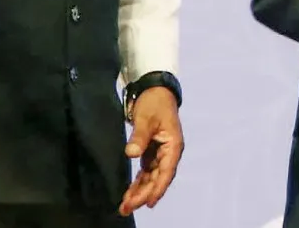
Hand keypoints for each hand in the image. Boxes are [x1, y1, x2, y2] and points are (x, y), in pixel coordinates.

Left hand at [118, 87, 182, 214]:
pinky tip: (129, 194)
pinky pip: (146, 172)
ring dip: (140, 192)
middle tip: (127, 208)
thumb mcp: (146, 118)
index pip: (166, 171)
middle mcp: (169, 153)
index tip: (148, 203)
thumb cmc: (154, 103)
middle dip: (144, 194)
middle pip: (158, 178)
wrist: (155, 90)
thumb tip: (131, 153)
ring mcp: (161, 154)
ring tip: (125, 207)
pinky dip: (138, 183)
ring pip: (151, 178)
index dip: (158, 188)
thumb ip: (139, 137)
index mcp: (173, 145)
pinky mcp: (152, 152)